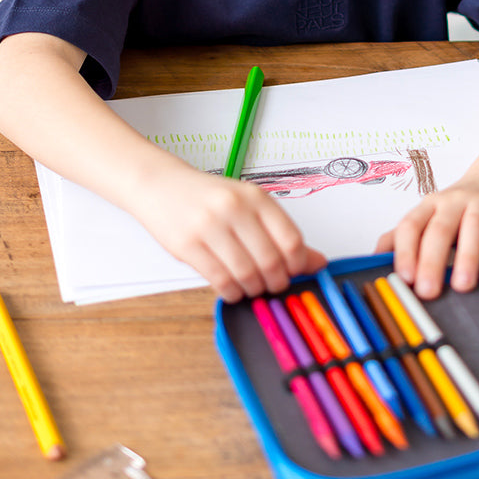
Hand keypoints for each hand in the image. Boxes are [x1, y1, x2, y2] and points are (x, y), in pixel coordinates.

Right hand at [133, 164, 326, 302]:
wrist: (161, 185)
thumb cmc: (209, 198)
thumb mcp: (249, 205)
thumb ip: (281, 233)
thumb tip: (318, 262)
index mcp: (256, 197)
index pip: (291, 240)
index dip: (299, 264)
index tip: (295, 271)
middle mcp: (234, 209)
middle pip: (270, 261)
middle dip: (277, 282)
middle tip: (273, 285)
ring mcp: (209, 227)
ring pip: (246, 274)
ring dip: (254, 289)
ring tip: (253, 287)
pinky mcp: (187, 246)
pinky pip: (220, 280)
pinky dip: (232, 292)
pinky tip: (233, 289)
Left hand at [378, 177, 478, 299]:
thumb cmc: (457, 208)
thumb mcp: (427, 218)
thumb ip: (401, 239)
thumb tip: (372, 262)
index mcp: (428, 207)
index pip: (411, 226)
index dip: (405, 251)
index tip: (404, 278)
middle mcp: (452, 201)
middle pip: (439, 228)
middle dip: (432, 260)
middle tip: (428, 291)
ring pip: (473, 224)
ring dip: (467, 255)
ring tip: (463, 285)